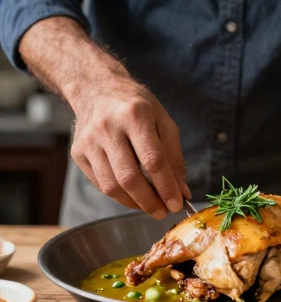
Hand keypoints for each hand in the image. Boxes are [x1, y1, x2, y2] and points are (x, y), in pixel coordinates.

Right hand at [68, 77, 188, 218]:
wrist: (97, 89)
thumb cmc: (138, 106)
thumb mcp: (164, 122)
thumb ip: (174, 157)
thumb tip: (183, 190)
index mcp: (135, 115)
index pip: (153, 161)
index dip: (166, 187)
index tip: (178, 203)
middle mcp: (107, 128)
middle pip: (129, 177)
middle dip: (150, 200)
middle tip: (164, 211)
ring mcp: (88, 142)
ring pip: (111, 186)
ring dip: (134, 203)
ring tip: (151, 207)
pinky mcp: (77, 153)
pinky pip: (100, 183)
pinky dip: (119, 195)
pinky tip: (133, 197)